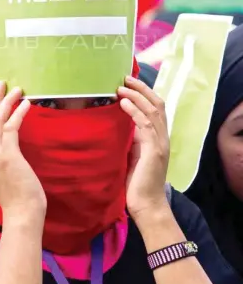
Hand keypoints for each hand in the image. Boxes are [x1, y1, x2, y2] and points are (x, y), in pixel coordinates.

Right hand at [0, 81, 46, 221]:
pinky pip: (12, 128)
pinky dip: (18, 113)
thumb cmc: (19, 198)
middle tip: (0, 83)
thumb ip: (7, 161)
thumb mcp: (9, 176)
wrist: (22, 216)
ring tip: (15, 88)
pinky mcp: (9, 156)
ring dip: (6, 102)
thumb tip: (13, 152)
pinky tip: (26, 103)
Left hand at [118, 77, 169, 224]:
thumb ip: (133, 138)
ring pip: (152, 110)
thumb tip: (121, 122)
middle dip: (141, 88)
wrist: (146, 205)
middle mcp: (163, 136)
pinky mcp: (154, 150)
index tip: (129, 83)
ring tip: (121, 87)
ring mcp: (160, 143)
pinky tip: (122, 104)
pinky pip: (145, 124)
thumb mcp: (134, 154)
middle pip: (157, 103)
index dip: (145, 93)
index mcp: (159, 137)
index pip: (156, 107)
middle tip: (125, 78)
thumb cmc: (137, 182)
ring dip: (136, 96)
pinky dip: (134, 111)